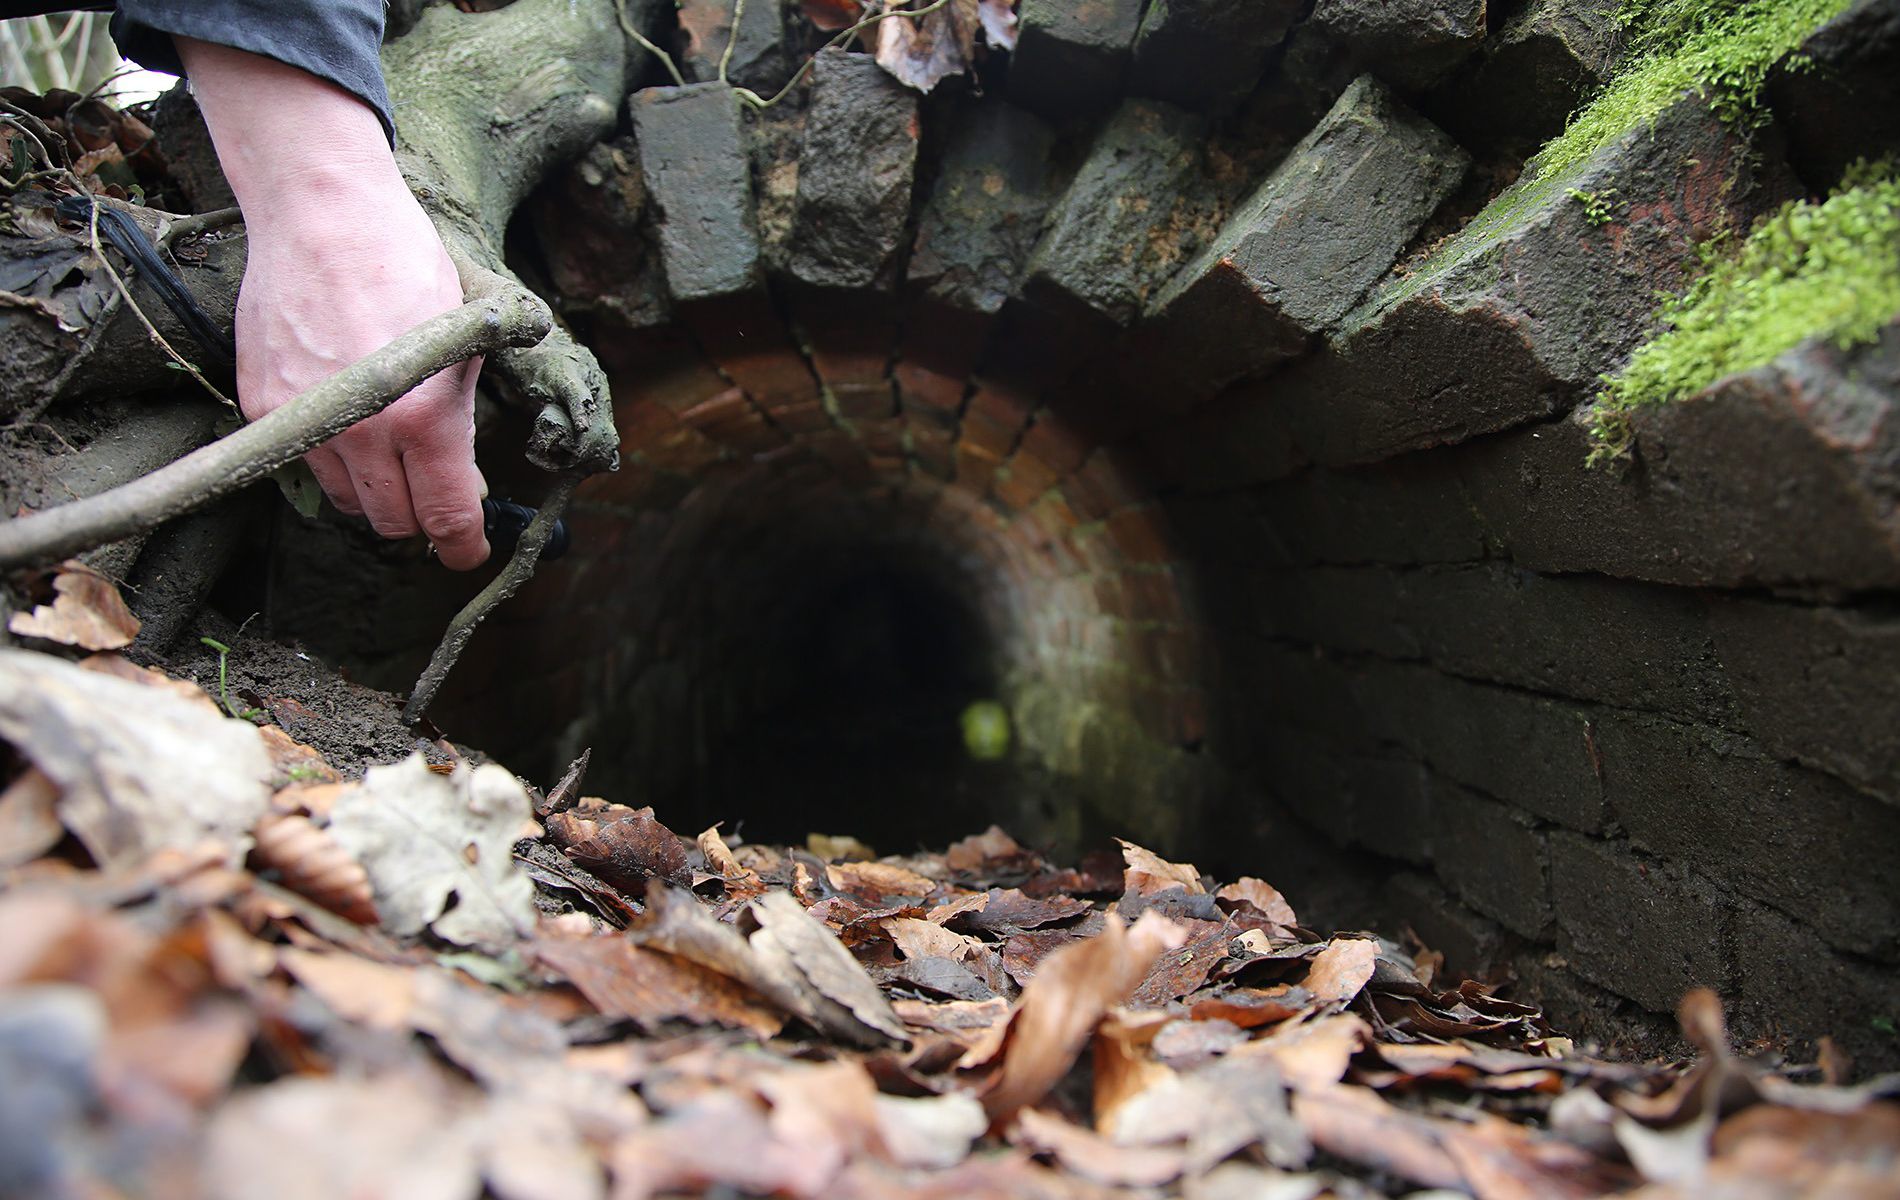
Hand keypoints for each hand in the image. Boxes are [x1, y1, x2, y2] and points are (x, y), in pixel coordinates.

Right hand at [175, 38, 489, 568]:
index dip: (462, 545)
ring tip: (389, 453)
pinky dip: (328, 459)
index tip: (468, 552)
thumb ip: (462, 422)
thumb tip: (465, 482)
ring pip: (344, 500)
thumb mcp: (463, 346)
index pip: (445, 517)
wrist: (323, 214)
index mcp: (425, 421)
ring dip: (372, 491)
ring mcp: (304, 422)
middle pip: (392, 521)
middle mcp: (362, 432)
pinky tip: (347, 424)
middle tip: (433, 491)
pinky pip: (300, 463)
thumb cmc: (407, 268)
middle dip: (419, 516)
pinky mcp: (261, 406)